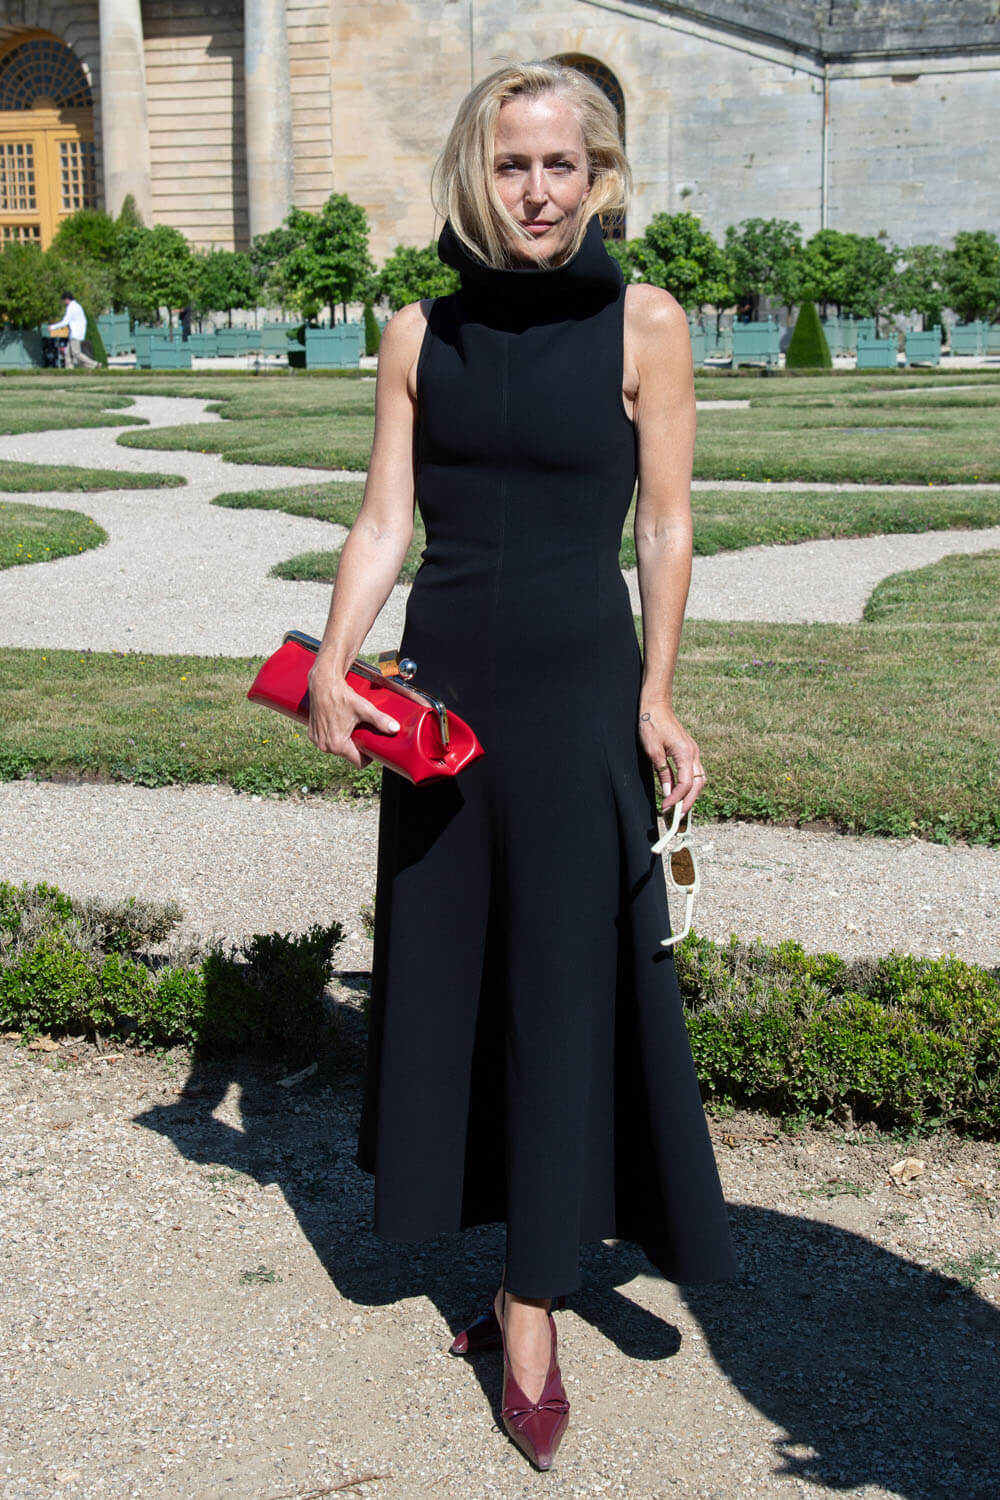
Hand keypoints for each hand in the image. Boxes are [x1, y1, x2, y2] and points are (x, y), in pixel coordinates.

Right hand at [307, 658, 399, 768]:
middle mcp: (324, 746)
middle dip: (356, 746)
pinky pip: (326, 741)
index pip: (358, 762)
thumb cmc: (342, 696)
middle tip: (363, 732)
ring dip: (344, 742)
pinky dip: (333, 736)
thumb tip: (395, 728)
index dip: (368, 756)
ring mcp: (317, 740)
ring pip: (337, 748)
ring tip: (351, 728)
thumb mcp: (363, 708)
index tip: (372, 746)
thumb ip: (379, 720)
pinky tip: (339, 726)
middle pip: (347, 755)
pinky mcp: (311, 734)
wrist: (323, 683)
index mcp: (337, 745)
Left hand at [638, 701, 706, 815]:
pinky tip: (679, 791)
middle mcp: (693, 753)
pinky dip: (689, 784)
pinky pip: (694, 772)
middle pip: (698, 784)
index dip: (677, 798)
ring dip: (691, 794)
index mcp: (685, 753)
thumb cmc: (651, 724)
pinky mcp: (689, 751)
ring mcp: (693, 752)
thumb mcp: (653, 751)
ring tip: (679, 807)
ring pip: (699, 779)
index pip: (686, 784)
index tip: (666, 807)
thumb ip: (663, 773)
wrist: (656, 705)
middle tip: (676, 816)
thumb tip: (669, 792)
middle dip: (688, 802)